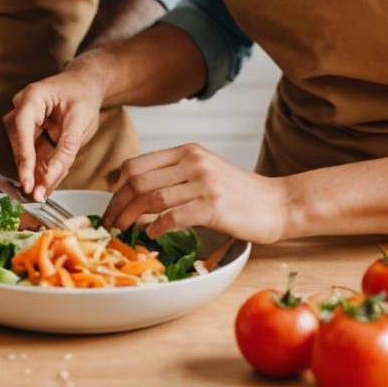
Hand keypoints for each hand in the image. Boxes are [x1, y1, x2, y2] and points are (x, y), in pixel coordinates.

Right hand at [4, 63, 108, 197]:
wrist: (86, 84)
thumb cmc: (83, 96)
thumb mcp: (79, 125)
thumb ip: (64, 153)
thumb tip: (47, 181)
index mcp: (31, 98)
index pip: (21, 134)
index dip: (24, 162)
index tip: (28, 185)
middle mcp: (20, 107)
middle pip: (19, 146)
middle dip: (30, 172)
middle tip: (38, 196)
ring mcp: (22, 119)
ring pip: (24, 152)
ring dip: (35, 172)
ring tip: (43, 192)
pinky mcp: (28, 130)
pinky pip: (31, 152)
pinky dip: (40, 166)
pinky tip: (46, 181)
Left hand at [102, 144, 294, 244]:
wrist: (278, 203)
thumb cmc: (238, 193)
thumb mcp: (203, 172)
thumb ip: (173, 176)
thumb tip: (134, 194)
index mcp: (187, 152)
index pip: (135, 164)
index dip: (116, 188)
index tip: (110, 206)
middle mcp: (193, 162)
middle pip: (137, 182)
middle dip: (117, 205)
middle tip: (110, 225)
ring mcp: (204, 183)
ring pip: (151, 198)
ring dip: (131, 219)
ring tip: (124, 233)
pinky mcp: (214, 206)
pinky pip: (173, 216)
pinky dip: (156, 227)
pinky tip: (151, 235)